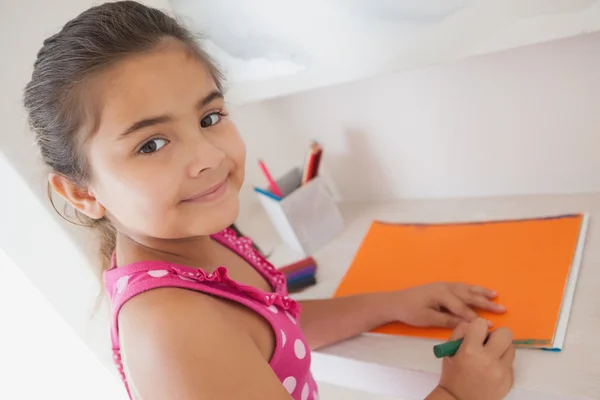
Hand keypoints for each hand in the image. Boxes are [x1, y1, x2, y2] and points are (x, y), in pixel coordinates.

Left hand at [386, 282, 505, 327]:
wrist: (395, 301)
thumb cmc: (410, 311)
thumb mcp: (428, 318)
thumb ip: (447, 320)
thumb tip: (467, 325)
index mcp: (441, 294)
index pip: (462, 308)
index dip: (475, 318)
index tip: (490, 326)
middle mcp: (445, 287)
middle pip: (468, 296)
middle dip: (485, 303)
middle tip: (502, 308)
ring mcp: (444, 285)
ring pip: (466, 288)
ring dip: (481, 292)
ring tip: (495, 295)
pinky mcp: (442, 287)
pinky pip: (461, 287)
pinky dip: (472, 289)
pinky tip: (478, 291)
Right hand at [437, 319, 514, 399]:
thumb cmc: (452, 374)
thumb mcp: (449, 351)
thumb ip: (460, 332)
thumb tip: (477, 324)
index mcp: (470, 350)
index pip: (482, 323)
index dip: (478, 327)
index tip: (476, 334)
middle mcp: (488, 359)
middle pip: (505, 333)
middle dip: (496, 335)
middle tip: (489, 343)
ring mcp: (501, 371)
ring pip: (511, 347)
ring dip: (502, 349)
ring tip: (491, 357)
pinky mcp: (509, 380)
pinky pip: (510, 363)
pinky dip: (502, 364)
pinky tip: (492, 370)